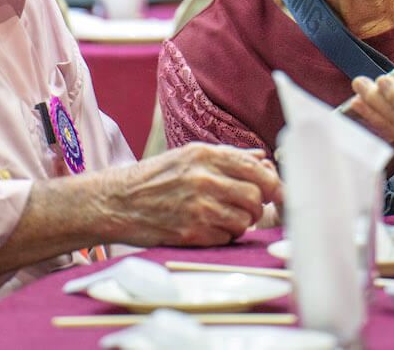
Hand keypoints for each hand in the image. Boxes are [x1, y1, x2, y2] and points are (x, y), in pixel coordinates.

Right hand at [100, 143, 281, 246]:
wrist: (117, 201)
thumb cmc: (154, 178)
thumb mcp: (189, 156)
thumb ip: (228, 157)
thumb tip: (262, 159)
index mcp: (205, 155)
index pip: (256, 170)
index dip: (272, 184)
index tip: (276, 192)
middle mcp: (204, 178)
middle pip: (255, 196)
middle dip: (255, 205)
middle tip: (246, 208)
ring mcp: (197, 206)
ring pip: (244, 220)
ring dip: (240, 222)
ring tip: (223, 217)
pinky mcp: (191, 232)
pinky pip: (226, 238)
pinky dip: (223, 236)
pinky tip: (208, 228)